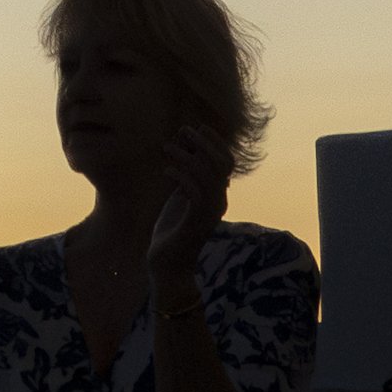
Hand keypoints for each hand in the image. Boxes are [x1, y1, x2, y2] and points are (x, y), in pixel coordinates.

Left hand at [149, 124, 230, 298]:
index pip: (225, 162)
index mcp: (216, 195)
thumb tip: (186, 154)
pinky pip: (195, 193)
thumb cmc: (172, 231)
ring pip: (207, 175)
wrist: (168, 265)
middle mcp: (219, 202)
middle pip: (221, 164)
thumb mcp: (180, 199)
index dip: (215, 142)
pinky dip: (182, 178)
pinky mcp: (197, 222)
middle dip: (203, 143)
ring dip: (186, 157)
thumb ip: (187, 179)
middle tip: (183, 129)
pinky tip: (166, 170)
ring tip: (166, 147)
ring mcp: (210, 213)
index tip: (198, 126)